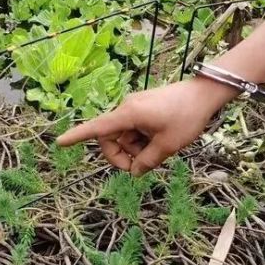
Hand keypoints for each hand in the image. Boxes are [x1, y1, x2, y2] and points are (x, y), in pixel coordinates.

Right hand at [56, 78, 236, 175]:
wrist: (205, 94)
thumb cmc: (187, 117)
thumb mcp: (167, 145)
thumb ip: (147, 161)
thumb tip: (135, 171)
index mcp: (128, 114)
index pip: (97, 129)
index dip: (77, 136)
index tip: (60, 142)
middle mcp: (127, 108)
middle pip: (111, 137)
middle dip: (122, 155)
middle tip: (142, 166)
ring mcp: (135, 107)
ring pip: (125, 136)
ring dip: (136, 148)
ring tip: (160, 150)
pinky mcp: (144, 108)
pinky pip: (135, 129)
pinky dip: (142, 140)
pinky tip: (160, 141)